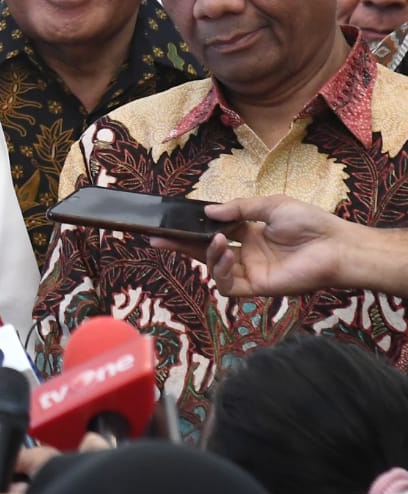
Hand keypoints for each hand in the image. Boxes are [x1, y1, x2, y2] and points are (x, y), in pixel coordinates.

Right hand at [149, 194, 345, 294]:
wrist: (335, 246)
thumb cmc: (309, 223)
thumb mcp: (270, 205)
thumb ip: (238, 209)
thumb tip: (208, 212)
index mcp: (249, 233)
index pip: (213, 231)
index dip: (192, 228)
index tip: (171, 222)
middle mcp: (246, 253)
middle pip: (205, 251)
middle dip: (181, 245)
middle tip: (158, 238)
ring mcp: (250, 271)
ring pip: (215, 268)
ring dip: (207, 255)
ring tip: (215, 241)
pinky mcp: (257, 287)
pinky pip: (229, 285)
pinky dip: (220, 271)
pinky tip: (225, 255)